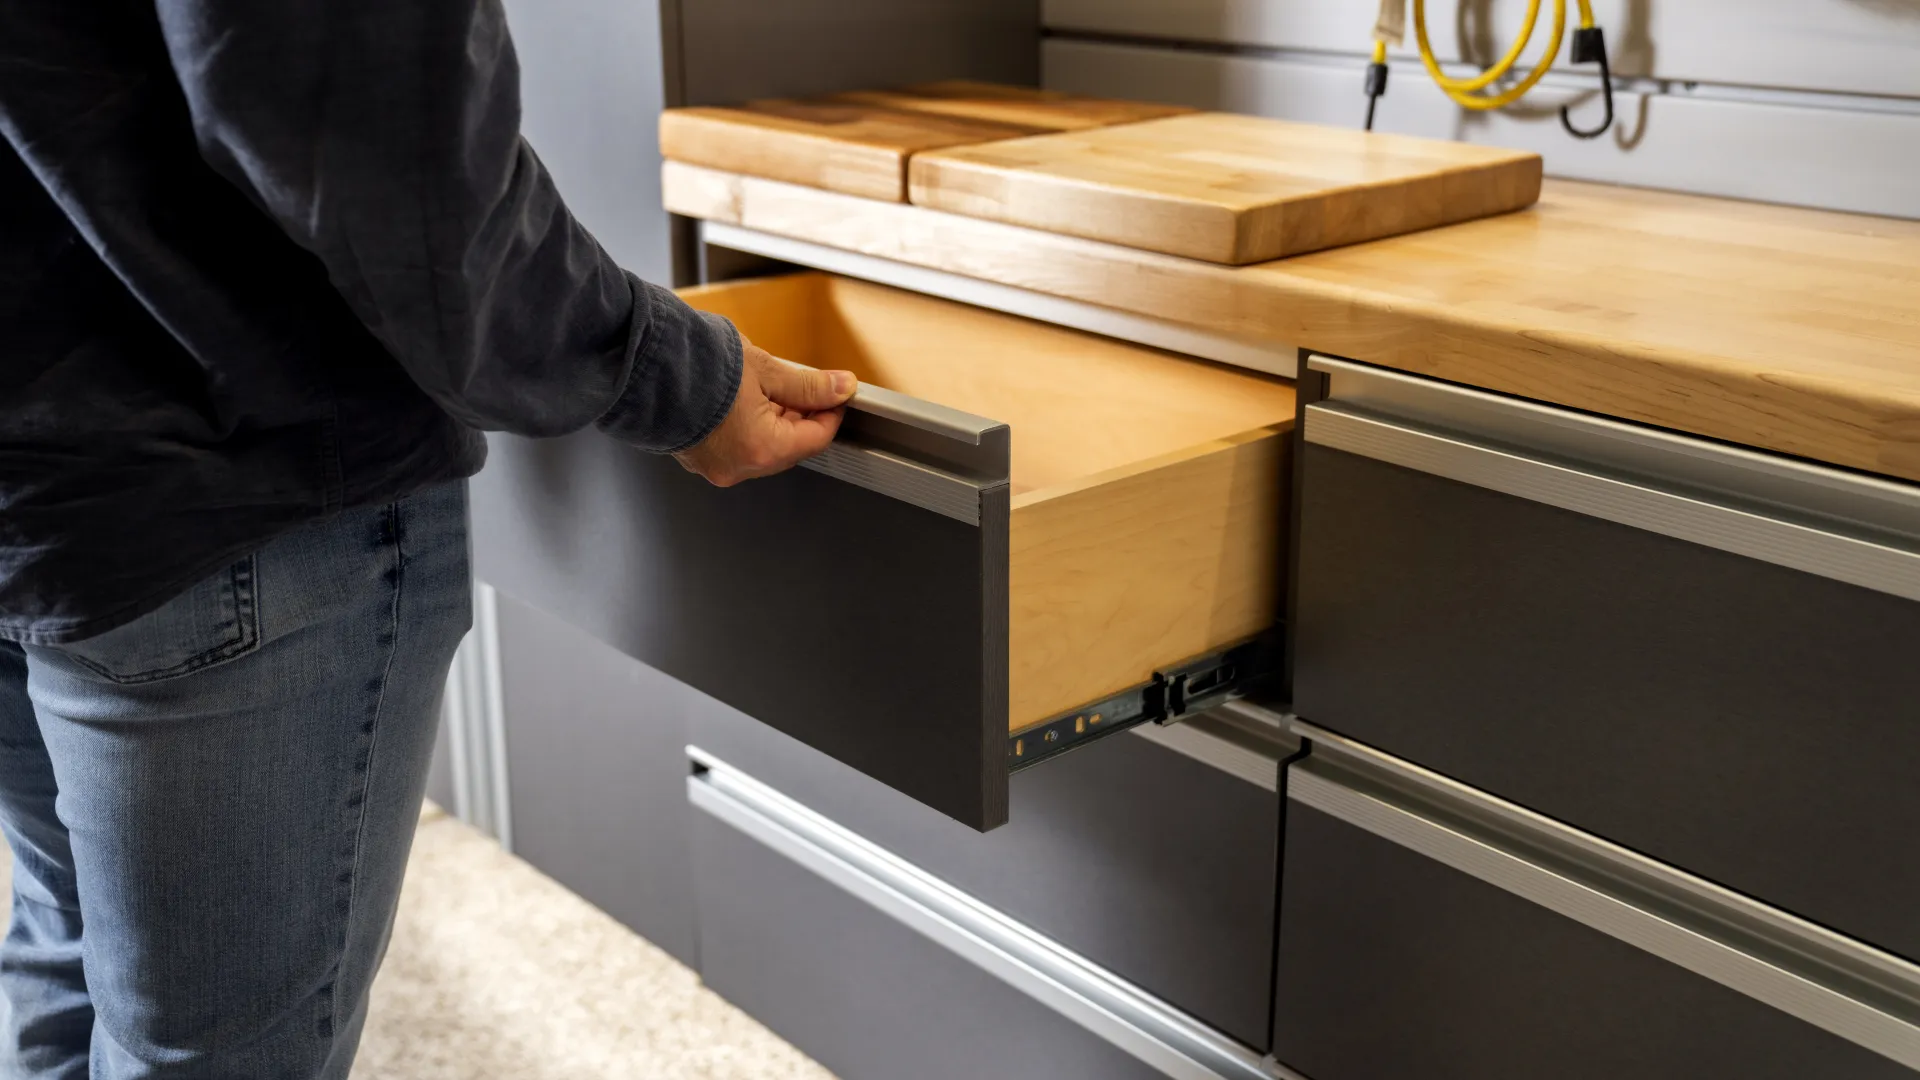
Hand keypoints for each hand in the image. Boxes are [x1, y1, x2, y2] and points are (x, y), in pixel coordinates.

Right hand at [674, 338, 855, 486]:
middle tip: (801, 385)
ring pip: (762, 448)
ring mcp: (714, 466)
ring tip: (764, 386)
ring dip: (773, 421)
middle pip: (788, 447)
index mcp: (761, 449)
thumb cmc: (695, 364)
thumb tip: (839, 387)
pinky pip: (735, 447)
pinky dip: (746, 427)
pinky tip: (741, 399)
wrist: (641, 361)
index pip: (816, 439)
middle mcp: (738, 467)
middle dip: (799, 416)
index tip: (836, 394)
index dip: (831, 413)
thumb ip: (806, 384)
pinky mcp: (697, 458)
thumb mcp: (764, 368)